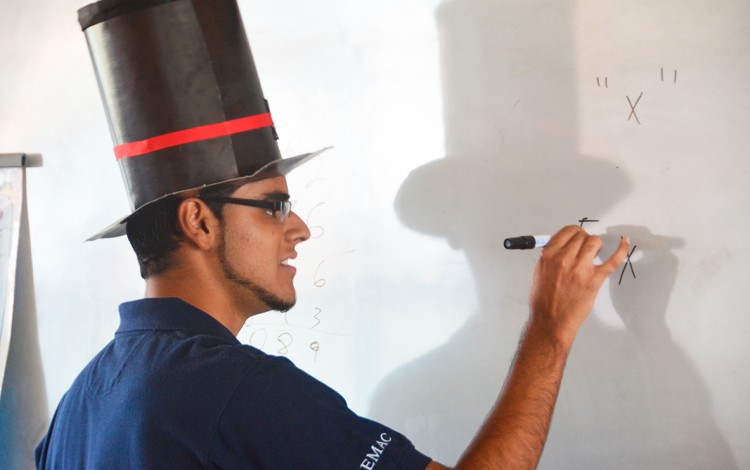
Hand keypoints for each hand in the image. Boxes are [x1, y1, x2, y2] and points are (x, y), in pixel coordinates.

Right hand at [528, 226, 629, 346]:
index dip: (575, 232)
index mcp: (549, 255)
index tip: (578, 236)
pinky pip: (613, 260)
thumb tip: (561, 247)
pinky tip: (625, 243)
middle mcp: (564, 259)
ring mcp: (580, 269)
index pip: (567, 231)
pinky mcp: (594, 280)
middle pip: (582, 236)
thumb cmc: (543, 301)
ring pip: (595, 242)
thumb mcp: (539, 272)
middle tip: (585, 250)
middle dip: (585, 240)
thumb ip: (550, 257)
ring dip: (596, 246)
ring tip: (594, 255)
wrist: (551, 321)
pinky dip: (621, 250)